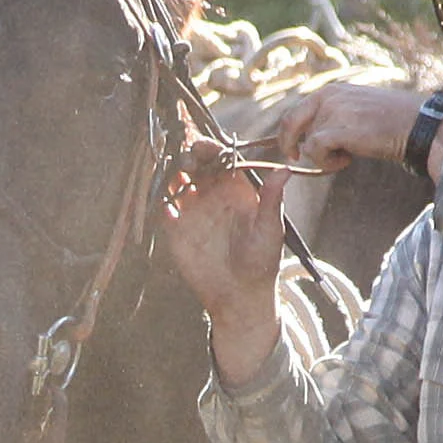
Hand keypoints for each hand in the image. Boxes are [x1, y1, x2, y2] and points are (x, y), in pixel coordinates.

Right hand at [160, 150, 289, 380]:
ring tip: (172, 172)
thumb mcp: (270, 229)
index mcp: (236, 189)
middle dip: (187, 155)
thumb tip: (284, 168)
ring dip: (171, 171)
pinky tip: (161, 197)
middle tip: (185, 157)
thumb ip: (272, 198)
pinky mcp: (176, 228)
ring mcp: (193, 210)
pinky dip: (158, 198)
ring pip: (176, 180)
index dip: (210, 148)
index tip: (201, 146)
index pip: (220, 159)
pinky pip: (163, 207)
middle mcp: (213, 194)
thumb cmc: (261, 262)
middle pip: (195, 164)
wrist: (240, 296)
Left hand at [272, 75, 437, 170]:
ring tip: (348, 156)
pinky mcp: (343, 129)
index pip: (294, 112)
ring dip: (324, 157)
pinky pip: (316, 149)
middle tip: (305, 159)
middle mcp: (330, 97)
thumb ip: (332, 116)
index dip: (288, 134)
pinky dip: (326, 161)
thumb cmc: (391, 122)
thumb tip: (307, 136)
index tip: (293, 151)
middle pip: (296, 128)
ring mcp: (336, 111)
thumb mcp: (356, 108)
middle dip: (300, 147)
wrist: (418, 125)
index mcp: (331, 90)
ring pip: (308, 143)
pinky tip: (346, 161)